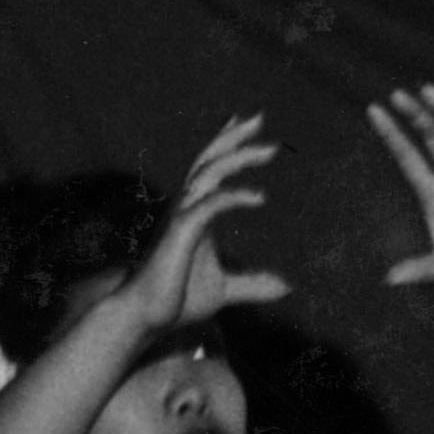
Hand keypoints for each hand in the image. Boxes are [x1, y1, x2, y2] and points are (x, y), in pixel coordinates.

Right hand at [116, 115, 292, 337]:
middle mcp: (187, 208)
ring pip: (209, 174)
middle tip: (258, 116)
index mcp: (196, 214)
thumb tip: (285, 286)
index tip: (248, 127)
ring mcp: (182, 217)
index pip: (212, 171)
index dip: (228, 146)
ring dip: (239, 157)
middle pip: (209, 160)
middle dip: (233, 137)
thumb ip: (252, 283)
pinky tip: (260, 196)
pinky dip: (234, 197)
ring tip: (270, 148)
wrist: (147, 317)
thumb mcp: (225, 289)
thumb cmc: (177, 298)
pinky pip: (209, 205)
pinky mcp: (180, 233)